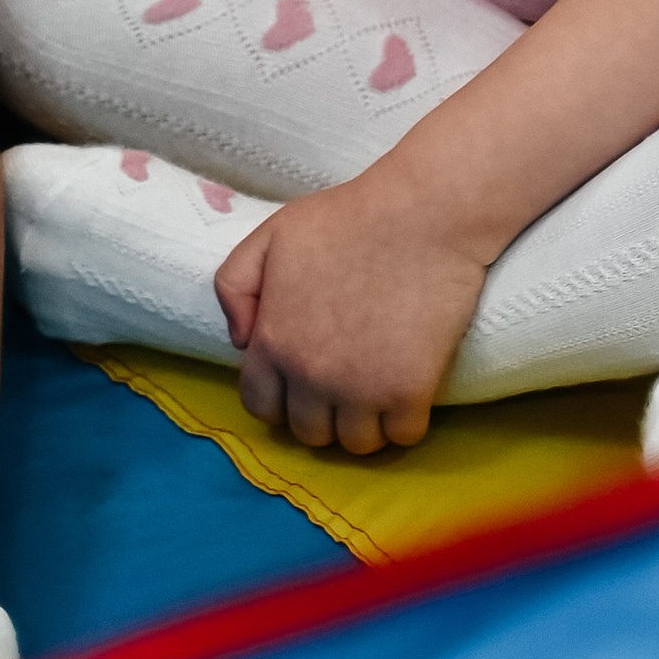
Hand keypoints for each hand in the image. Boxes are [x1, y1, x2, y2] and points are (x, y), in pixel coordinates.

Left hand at [213, 172, 489, 453]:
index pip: (260, 405)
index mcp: (274, 340)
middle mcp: (311, 375)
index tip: (300, 382)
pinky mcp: (409, 392)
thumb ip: (235, 285)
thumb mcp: (272, 235)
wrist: (423, 214)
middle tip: (344, 382)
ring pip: (356, 444)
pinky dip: (406, 421)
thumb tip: (240, 343)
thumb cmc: (348, 218)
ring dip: (365, 423)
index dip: (279, 397)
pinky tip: (409, 390)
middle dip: (323, 412)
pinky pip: (402, 437)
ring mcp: (361, 389)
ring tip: (376, 391)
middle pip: (309, 433)